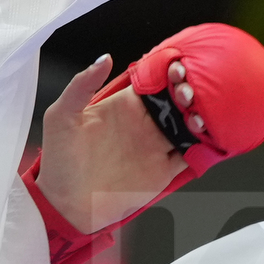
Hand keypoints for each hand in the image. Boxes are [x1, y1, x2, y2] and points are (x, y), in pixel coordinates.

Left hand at [33, 54, 185, 231]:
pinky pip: (190, 155)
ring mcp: (156, 147)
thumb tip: (104, 58)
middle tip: (189, 92)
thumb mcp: (61, 117)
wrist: (65, 205)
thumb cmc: (59, 161)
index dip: (167, 72)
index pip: (153, 82)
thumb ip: (81, 84)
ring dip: (199, 117)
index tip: (176, 68)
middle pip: (176, 101)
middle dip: (188, 91)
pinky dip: (202, 146)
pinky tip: (204, 138)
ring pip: (188, 125)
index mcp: (124, 106)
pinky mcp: (164, 171)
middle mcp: (144, 123)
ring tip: (197, 117)